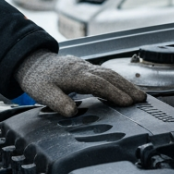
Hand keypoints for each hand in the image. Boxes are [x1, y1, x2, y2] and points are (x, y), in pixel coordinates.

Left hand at [14, 50, 145, 115]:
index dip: (113, 93)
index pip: (98, 84)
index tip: (127, 102)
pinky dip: (118, 80)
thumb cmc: (38, 79)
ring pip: (109, 73)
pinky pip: (105, 72)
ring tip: (139, 95)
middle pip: (109, 76)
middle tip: (142, 99)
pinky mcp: (86, 67)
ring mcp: (85, 66)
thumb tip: (73, 112)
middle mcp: (83, 68)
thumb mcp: (43, 93)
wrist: (32, 61)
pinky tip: (125, 87)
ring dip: (125, 83)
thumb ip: (58, 102)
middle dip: (127, 87)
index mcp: (74, 75)